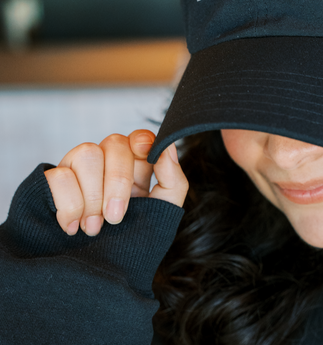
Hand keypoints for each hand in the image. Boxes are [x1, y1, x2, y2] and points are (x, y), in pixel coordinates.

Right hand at [44, 130, 188, 236]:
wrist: (90, 285)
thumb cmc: (130, 248)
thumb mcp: (161, 215)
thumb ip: (173, 180)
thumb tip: (167, 148)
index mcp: (136, 169)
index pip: (139, 137)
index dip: (141, 141)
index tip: (145, 156)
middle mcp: (107, 164)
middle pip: (114, 143)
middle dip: (117, 181)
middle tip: (116, 218)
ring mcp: (78, 172)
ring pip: (86, 153)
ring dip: (93, 196)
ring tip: (93, 229)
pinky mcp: (50, 185)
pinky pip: (59, 176)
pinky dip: (69, 205)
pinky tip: (71, 228)